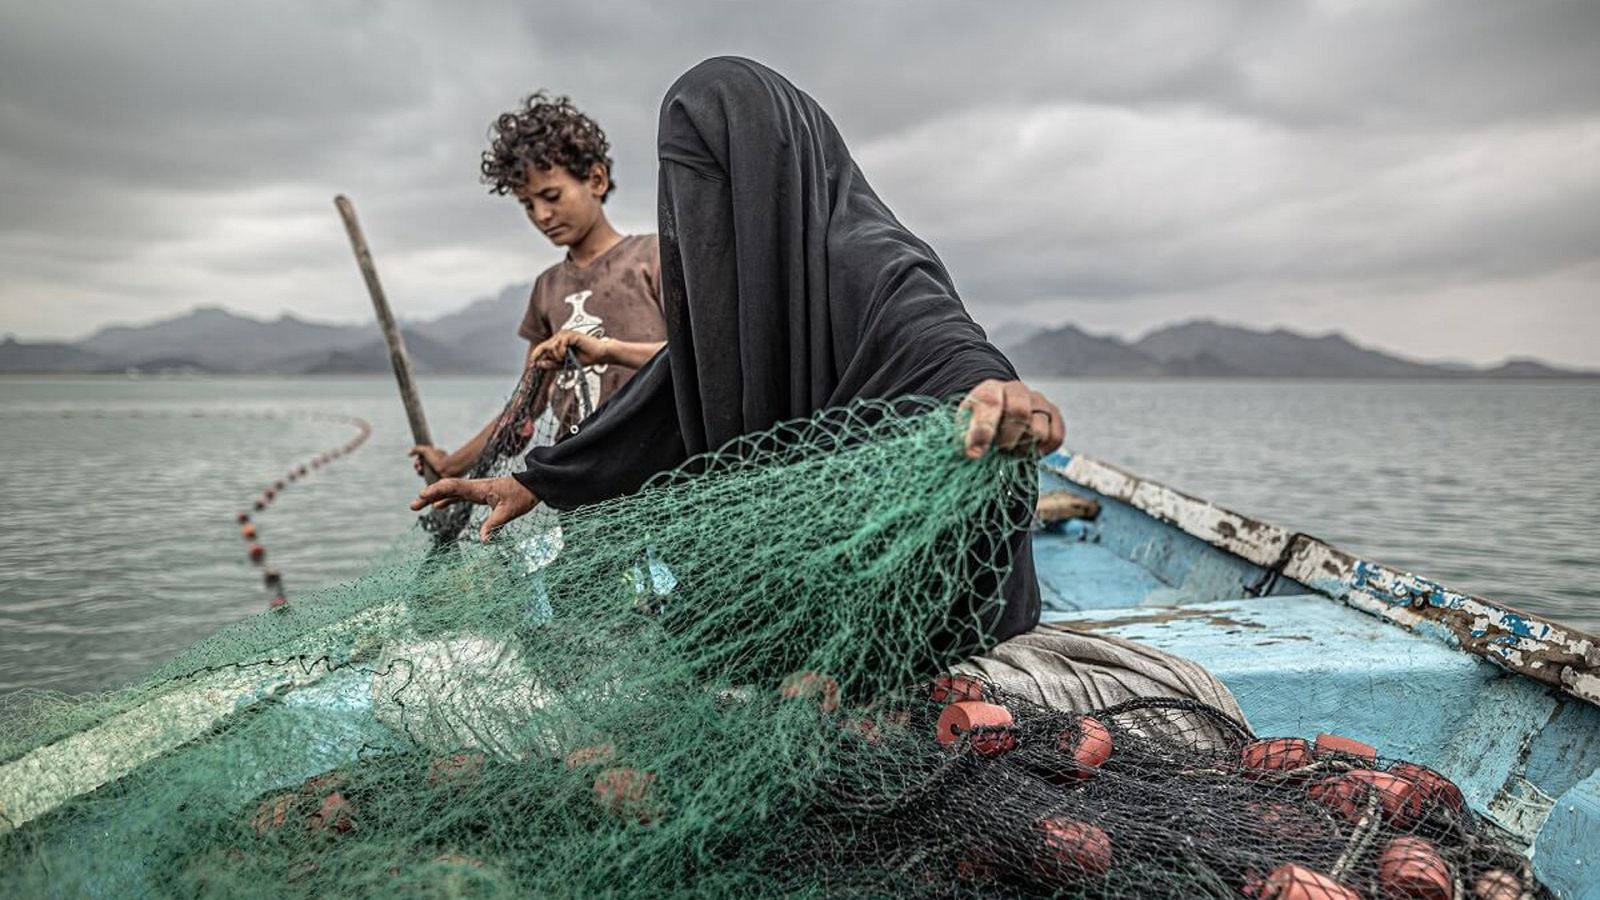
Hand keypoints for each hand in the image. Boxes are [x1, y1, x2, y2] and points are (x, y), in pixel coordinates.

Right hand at [408, 444, 452, 477]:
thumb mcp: (426, 450)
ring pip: (423, 472)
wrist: (448, 470)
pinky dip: (423, 476)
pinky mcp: (436, 478)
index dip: (419, 459)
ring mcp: (436, 471)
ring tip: (420, 470)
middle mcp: (436, 462)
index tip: (419, 459)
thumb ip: (416, 449)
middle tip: (419, 466)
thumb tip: (408, 453)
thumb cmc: (438, 459)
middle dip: (417, 465)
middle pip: (422, 464)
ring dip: (419, 471)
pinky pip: (426, 478)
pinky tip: (423, 475)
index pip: (423, 457)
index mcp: (436, 455)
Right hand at [409, 475, 538, 541]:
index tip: (423, 497)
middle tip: (412, 506)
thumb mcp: (509, 512)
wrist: (532, 485)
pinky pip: (458, 495)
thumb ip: (494, 524)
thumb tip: (483, 541)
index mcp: (479, 488)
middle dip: (428, 495)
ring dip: (434, 497)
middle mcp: (474, 486)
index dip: (436, 491)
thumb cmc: (522, 496)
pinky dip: (447, 500)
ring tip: (417, 506)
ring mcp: (476, 489)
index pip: (453, 486)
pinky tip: (437, 507)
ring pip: (450, 491)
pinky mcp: (479, 494)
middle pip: (446, 488)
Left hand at [531, 330, 607, 369]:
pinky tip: (568, 354)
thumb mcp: (566, 365)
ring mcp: (565, 334)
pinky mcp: (570, 334)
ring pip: (551, 347)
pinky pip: (559, 345)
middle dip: (552, 358)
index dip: (536, 354)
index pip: (542, 347)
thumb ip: (553, 364)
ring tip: (566, 358)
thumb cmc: (585, 358)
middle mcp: (560, 336)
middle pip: (545, 347)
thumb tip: (539, 364)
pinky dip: (561, 352)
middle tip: (562, 361)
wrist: (599, 355)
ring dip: (557, 356)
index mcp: (558, 342)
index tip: (531, 363)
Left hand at [958, 379, 1064, 458]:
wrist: (999, 413)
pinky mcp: (1054, 416)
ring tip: (1011, 450)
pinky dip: (1042, 450)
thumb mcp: (965, 425)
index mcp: (990, 389)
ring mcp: (1038, 402)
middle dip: (1007, 440)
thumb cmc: (981, 421)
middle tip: (998, 450)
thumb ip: (968, 436)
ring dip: (1023, 448)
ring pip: (1038, 430)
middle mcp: (1017, 390)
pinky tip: (1027, 449)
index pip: (990, 404)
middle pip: (1020, 413)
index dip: (983, 431)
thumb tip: (974, 454)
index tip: (974, 454)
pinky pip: (1055, 437)